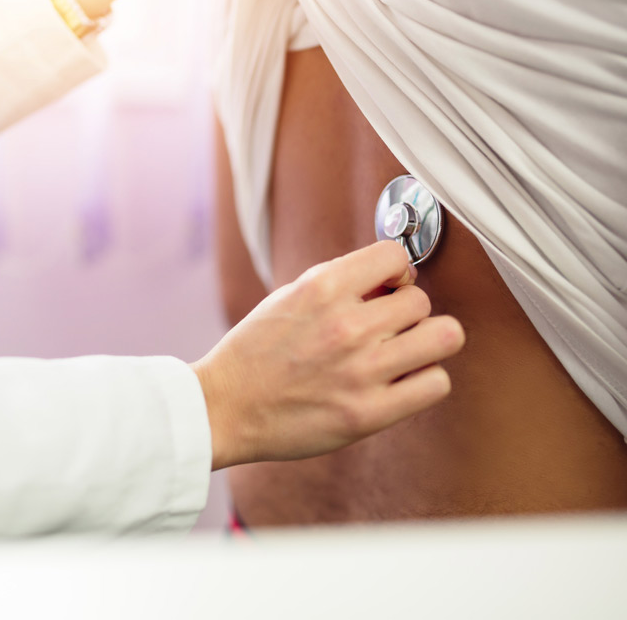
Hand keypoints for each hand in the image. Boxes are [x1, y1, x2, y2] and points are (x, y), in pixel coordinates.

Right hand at [192, 241, 464, 469]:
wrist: (225, 406)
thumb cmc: (256, 351)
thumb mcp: (289, 296)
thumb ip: (341, 283)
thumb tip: (397, 277)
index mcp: (322, 288)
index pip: (396, 256)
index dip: (396, 273)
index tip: (386, 288)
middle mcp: (346, 326)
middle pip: (422, 301)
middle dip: (407, 313)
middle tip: (386, 329)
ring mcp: (361, 371)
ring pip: (445, 337)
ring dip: (426, 343)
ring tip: (402, 352)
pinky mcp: (368, 413)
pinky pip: (436, 384)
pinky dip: (424, 380)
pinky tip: (398, 382)